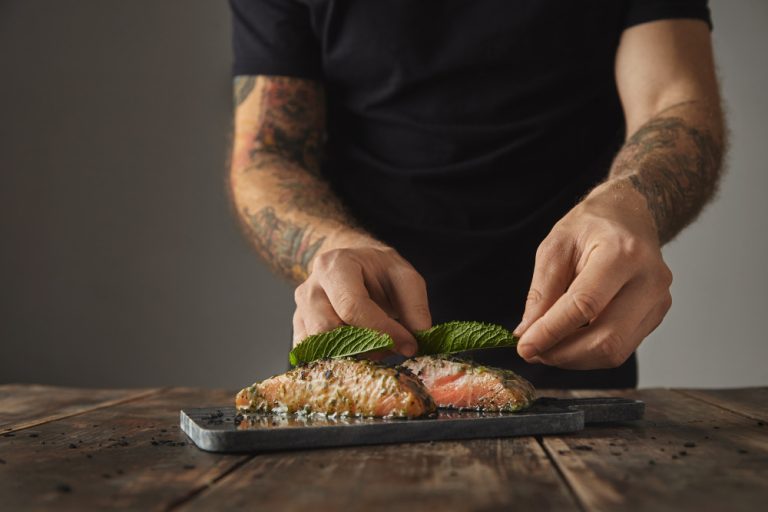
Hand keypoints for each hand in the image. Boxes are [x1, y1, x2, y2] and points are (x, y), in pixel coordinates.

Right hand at [292, 244, 431, 356]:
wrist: (351, 264)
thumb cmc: (377, 271)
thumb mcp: (403, 276)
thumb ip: (415, 304)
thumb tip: (419, 337)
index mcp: (335, 266)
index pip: (352, 307)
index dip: (381, 331)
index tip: (408, 345)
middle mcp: (311, 288)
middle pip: (329, 330)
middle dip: (364, 346)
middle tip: (391, 348)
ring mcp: (301, 310)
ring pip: (318, 346)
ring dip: (351, 355)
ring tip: (376, 348)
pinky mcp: (299, 328)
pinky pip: (311, 354)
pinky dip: (335, 361)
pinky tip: (357, 353)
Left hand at [514, 181, 672, 369]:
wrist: (628, 215)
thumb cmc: (590, 225)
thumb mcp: (554, 247)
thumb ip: (541, 292)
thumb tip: (527, 333)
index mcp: (622, 253)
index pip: (584, 305)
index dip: (551, 332)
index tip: (524, 347)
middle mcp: (649, 280)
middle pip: (606, 339)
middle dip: (563, 355)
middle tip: (533, 352)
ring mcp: (658, 300)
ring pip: (616, 351)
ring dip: (575, 359)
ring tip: (547, 347)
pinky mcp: (656, 315)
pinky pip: (622, 348)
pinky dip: (590, 352)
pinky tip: (570, 340)